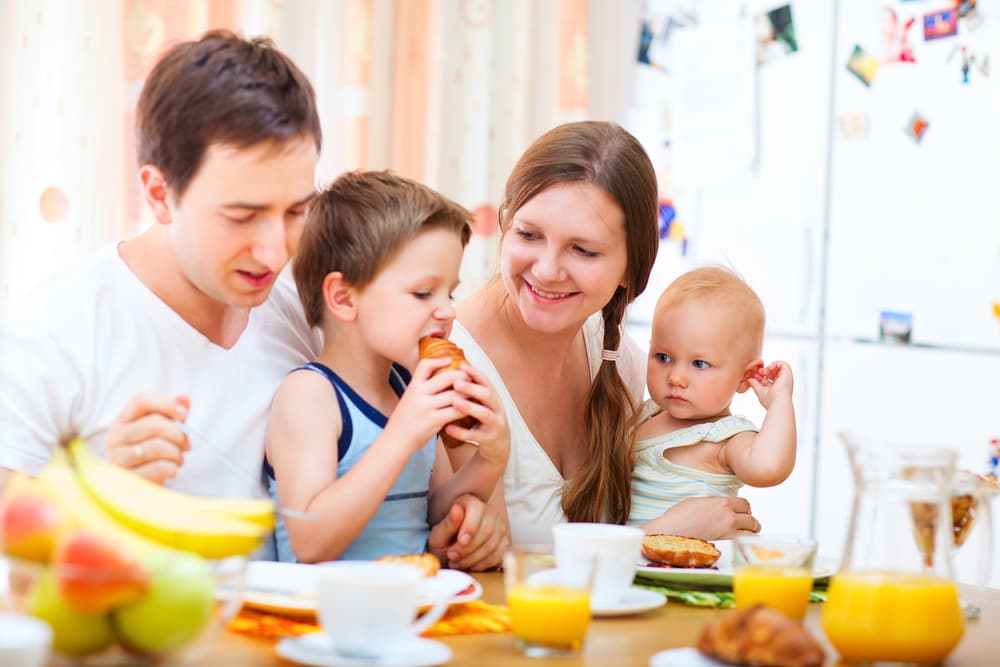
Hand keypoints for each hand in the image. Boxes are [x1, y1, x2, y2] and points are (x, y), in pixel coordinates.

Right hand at [104, 393, 190, 483]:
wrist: (139, 488)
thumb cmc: (151, 454)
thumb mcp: (162, 432)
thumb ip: (173, 414)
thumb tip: (185, 399)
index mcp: (122, 420)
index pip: (141, 400)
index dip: (166, 403)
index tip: (184, 414)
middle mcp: (115, 436)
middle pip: (154, 423)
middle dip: (178, 434)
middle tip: (186, 445)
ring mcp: (117, 458)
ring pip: (158, 446)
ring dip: (177, 453)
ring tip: (178, 459)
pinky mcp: (126, 479)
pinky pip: (159, 467)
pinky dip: (172, 468)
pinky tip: (172, 470)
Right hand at [384, 358, 468, 451]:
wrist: (395, 441)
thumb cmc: (403, 421)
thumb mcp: (408, 399)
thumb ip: (421, 389)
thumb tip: (437, 379)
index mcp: (413, 387)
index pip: (425, 365)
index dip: (439, 360)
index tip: (450, 360)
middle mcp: (419, 394)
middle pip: (446, 377)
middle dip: (461, 376)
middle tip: (470, 379)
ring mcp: (426, 407)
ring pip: (454, 395)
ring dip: (467, 394)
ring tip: (474, 394)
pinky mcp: (433, 421)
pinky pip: (455, 411)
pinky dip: (465, 409)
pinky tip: (470, 410)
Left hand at [427, 494, 509, 570]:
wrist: (452, 551)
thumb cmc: (444, 540)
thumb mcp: (438, 534)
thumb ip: (448, 524)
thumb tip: (456, 509)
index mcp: (471, 503)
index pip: (477, 509)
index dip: (470, 527)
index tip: (460, 542)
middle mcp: (490, 512)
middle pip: (486, 530)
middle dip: (468, 548)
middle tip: (452, 557)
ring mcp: (500, 528)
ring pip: (492, 545)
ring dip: (472, 559)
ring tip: (457, 563)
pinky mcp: (504, 544)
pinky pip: (497, 556)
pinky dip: (481, 565)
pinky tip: (469, 565)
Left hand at [443, 364, 508, 464]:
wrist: (498, 446)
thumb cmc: (484, 421)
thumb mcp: (482, 404)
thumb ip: (473, 391)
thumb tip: (454, 371)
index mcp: (494, 398)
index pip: (486, 381)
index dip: (475, 373)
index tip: (461, 365)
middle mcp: (498, 409)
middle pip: (487, 395)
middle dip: (472, 388)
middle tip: (456, 383)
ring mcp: (496, 424)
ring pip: (485, 414)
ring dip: (470, 407)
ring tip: (454, 402)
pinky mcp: (490, 440)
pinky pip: (476, 436)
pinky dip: (462, 432)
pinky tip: (448, 428)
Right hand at [644, 496, 760, 539]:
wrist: (669, 532)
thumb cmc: (677, 518)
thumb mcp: (696, 502)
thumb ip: (712, 504)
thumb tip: (718, 507)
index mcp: (721, 502)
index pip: (745, 504)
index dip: (744, 510)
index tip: (741, 515)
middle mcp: (729, 515)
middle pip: (752, 518)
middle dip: (750, 523)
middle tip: (745, 527)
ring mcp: (729, 531)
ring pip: (752, 532)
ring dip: (749, 534)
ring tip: (743, 537)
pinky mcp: (727, 545)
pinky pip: (744, 543)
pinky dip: (744, 544)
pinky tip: (737, 546)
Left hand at [747, 360, 792, 409]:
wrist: (778, 402)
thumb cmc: (771, 401)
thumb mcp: (760, 391)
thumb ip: (755, 384)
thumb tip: (750, 379)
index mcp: (776, 388)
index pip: (768, 379)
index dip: (760, 376)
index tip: (754, 376)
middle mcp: (782, 383)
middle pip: (773, 373)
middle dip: (764, 371)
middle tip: (759, 372)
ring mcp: (785, 378)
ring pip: (778, 367)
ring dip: (769, 367)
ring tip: (765, 372)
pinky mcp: (788, 373)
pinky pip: (783, 363)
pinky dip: (775, 363)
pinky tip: (770, 369)